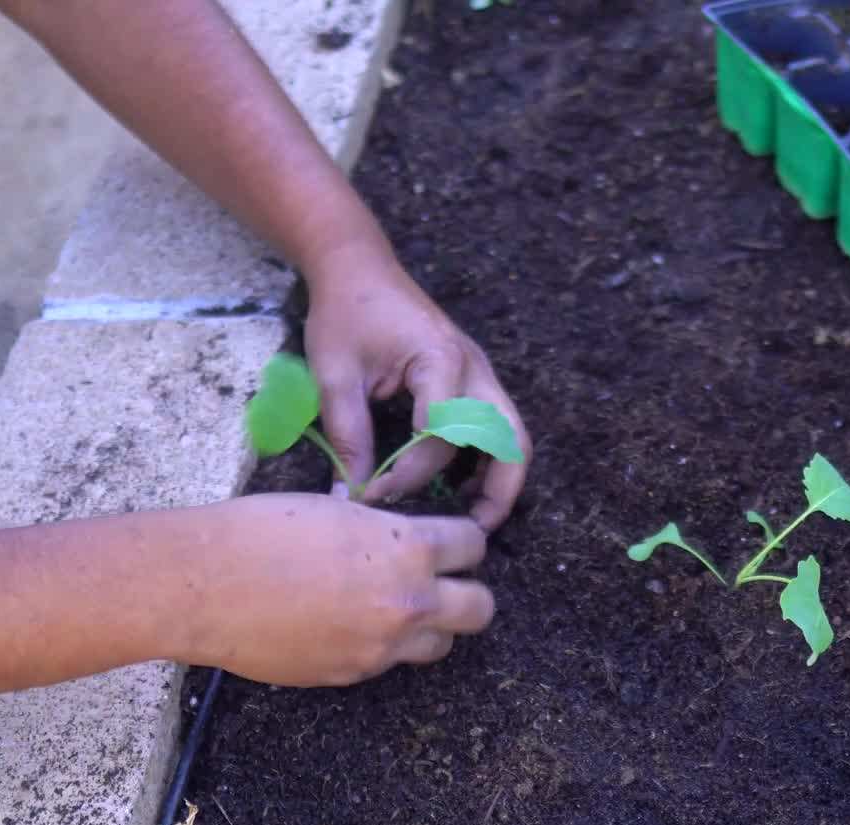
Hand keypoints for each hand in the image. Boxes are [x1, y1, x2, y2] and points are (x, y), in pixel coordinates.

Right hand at [179, 494, 493, 684]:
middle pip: (480, 608)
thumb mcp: (337, 511)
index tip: (448, 543)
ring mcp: (382, 645)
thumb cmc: (261, 532)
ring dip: (429, 628)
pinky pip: (389, 663)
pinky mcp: (352, 674)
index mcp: (406, 548)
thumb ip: (383, 531)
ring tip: (394, 610)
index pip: (474, 545)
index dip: (462, 542)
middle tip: (441, 583)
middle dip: (467, 593)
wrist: (204, 585)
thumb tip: (400, 540)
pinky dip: (380, 647)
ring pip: (441, 645)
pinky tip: (348, 627)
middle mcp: (406, 601)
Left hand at [303, 242, 529, 530]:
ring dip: (501, 478)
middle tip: (469, 531)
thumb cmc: (344, 314)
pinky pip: (497, 426)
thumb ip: (347, 438)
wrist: (357, 268)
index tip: (370, 495)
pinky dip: (489, 460)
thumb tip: (349, 498)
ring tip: (471, 516)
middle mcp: (475, 368)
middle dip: (497, 491)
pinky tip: (461, 486)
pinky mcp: (474, 379)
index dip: (407, 476)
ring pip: (513, 436)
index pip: (440, 437)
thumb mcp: (335, 376)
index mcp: (442, 361)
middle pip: (511, 440)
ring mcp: (481, 372)